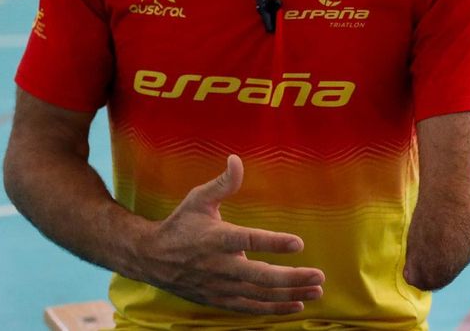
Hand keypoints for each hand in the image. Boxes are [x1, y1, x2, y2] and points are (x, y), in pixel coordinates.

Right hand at [136, 154, 324, 313]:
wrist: (151, 258)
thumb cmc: (180, 225)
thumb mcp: (198, 199)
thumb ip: (222, 183)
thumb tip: (237, 159)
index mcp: (217, 238)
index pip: (249, 241)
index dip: (274, 242)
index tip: (299, 243)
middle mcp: (220, 266)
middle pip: (260, 276)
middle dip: (292, 277)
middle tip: (319, 275)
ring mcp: (220, 287)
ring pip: (260, 295)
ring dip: (290, 294)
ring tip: (316, 290)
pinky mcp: (219, 300)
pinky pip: (251, 308)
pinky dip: (274, 309)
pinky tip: (296, 305)